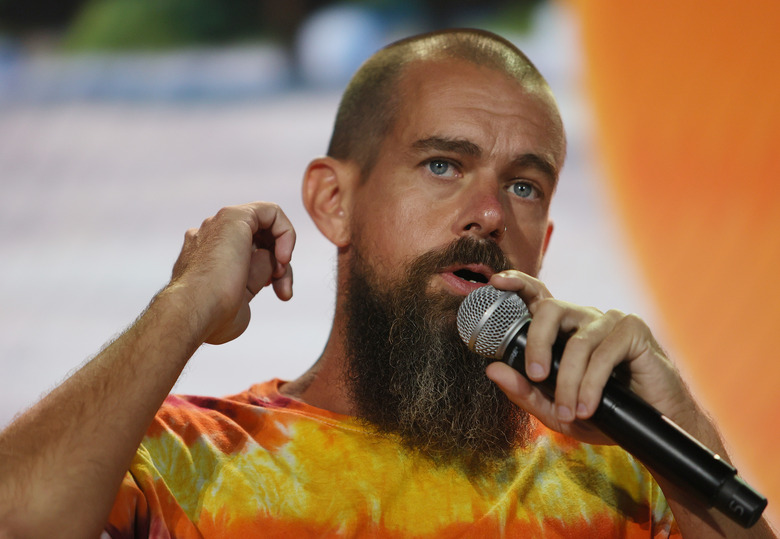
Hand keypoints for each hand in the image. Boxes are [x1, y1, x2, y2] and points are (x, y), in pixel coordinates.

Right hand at [169, 202, 295, 344]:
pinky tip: (283, 257)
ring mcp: (219, 224)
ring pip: (266, 226)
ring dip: (282, 252)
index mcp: (208, 254)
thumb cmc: (213, 317)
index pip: (250, 253)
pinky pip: (271, 212)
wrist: (195, 311)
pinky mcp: (234, 216)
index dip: (272, 272)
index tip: (279, 293)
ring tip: (281, 274)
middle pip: (260, 241)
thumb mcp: (242, 299)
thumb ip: (255, 277)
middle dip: (280, 266)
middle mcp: (211, 235)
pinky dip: (285, 232)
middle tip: (284, 292)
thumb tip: (272, 261)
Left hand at [484, 270, 692, 444]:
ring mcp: (609, 320)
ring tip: (570, 413)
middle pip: (550, 309)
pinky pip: (604, 353)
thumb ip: (524, 391)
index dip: (516, 283)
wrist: (648, 430)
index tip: (496, 283)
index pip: (537, 295)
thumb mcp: (555, 409)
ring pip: (578, 342)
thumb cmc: (601, 413)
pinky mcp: (633, 331)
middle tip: (535, 377)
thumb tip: (493, 369)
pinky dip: (592, 385)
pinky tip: (589, 407)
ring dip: (569, 382)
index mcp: (562, 329)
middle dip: (538, 343)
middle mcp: (583, 318)